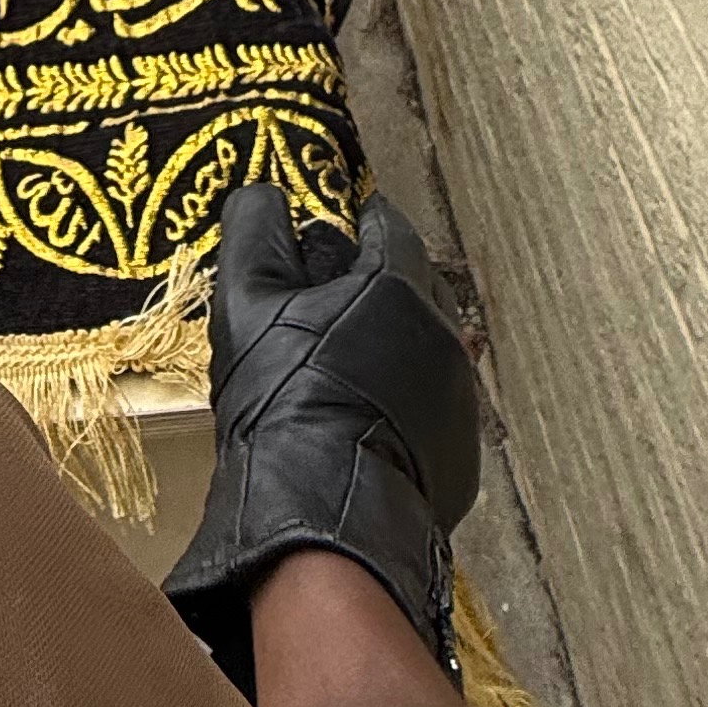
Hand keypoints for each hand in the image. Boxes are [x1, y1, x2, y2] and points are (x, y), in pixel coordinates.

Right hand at [165, 185, 480, 696]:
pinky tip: (357, 428)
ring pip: (422, 354)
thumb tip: (264, 192)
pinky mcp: (459, 459)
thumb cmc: (281, 397)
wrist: (321, 514)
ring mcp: (460, 402)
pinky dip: (399, 410)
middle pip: (412, 287)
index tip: (328, 233)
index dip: (351, 224)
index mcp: (401, 284)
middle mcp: (446, 335)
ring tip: (339, 372)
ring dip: (389, 352)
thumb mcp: (247, 300)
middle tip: (326, 303)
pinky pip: (428, 415)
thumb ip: (255, 231)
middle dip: (374, 286)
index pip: (385, 226)